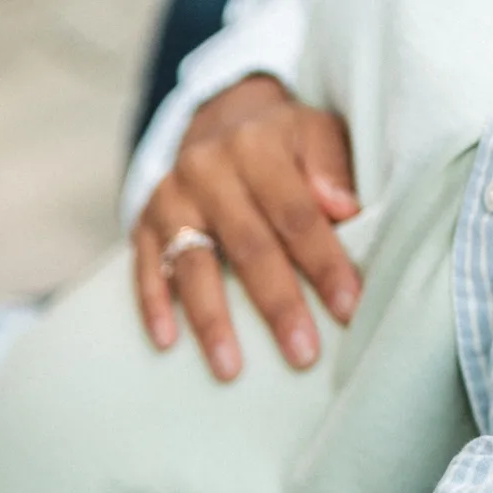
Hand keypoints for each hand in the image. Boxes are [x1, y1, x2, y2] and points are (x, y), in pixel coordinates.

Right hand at [133, 75, 360, 379]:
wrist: (217, 122)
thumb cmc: (281, 143)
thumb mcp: (314, 134)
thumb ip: (331, 167)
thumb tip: (345, 208)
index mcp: (257, 146)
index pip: (296, 214)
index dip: (324, 263)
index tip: (348, 308)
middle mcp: (208, 169)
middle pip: (248, 246)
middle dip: (277, 304)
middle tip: (301, 354)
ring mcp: (170, 199)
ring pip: (194, 265)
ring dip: (212, 321)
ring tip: (230, 369)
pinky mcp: (143, 224)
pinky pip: (145, 269)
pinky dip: (154, 306)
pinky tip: (166, 343)